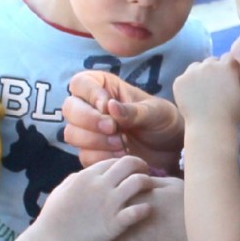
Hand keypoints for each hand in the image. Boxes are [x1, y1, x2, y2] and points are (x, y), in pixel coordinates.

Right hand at [37, 155, 153, 240]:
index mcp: (87, 176)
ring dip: (148, 183)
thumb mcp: (61, 190)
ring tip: (151, 190)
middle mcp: (100, 185)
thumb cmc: (52, 218)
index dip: (125, 163)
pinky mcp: (115, 223)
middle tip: (146, 174)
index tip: (130, 170)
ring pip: (138, 182)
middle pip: (129, 163)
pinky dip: (146, 208)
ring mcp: (109, 203)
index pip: (113, 160)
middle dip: (141, 166)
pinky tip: (147, 211)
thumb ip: (77, 179)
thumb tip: (88, 174)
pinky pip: (139, 210)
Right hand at [62, 70, 183, 171]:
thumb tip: (110, 107)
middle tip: (114, 129)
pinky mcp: (92, 153)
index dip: (90, 94)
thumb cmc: (163, 122)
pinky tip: (120, 156)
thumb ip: (133, 110)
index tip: (108, 106)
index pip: (79, 83)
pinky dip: (101, 157)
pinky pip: (83, 156)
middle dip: (90, 120)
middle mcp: (91, 107)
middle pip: (69, 109)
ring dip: (95, 141)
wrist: (170, 150)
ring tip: (121, 144)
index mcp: (103, 87)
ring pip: (72, 134)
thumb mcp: (154, 112)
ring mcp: (88, 132)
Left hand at [103, 175, 194, 240]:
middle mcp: (114, 232)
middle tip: (147, 226)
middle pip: (112, 224)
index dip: (128, 201)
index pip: (115, 199)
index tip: (142, 204)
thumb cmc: (191, 218)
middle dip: (124, 223)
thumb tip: (136, 181)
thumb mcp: (173, 187)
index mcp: (123, 207)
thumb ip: (148, 183)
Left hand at [173, 54, 239, 125]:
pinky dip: (186, 86)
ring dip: (199, 75)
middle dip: (213, 71)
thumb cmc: (233, 114)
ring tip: (202, 92)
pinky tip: (192, 98)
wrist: (211, 127)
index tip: (227, 78)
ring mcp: (193, 71)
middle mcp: (210, 64)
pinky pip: (184, 79)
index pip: (228, 57)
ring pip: (196, 67)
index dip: (228, 67)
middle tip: (214, 87)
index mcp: (229, 65)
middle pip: (211, 61)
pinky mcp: (180, 81)